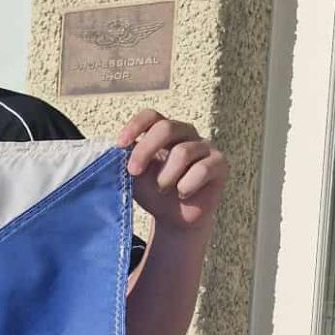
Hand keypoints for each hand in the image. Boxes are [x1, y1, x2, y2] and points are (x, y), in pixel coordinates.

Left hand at [116, 109, 226, 231]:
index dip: (135, 126)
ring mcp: (205, 147)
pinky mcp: (220, 164)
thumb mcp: (135, 176)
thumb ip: (126, 160)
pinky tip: (183, 194)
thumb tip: (114, 150)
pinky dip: (186, 185)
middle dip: (145, 151)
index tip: (120, 145)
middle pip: (166, 128)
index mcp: (163, 132)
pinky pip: (202, 169)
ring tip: (162, 189)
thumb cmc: (153, 192)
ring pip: (183, 152)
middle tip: (133, 172)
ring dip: (166, 176)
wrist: (176, 218)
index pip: (151, 116)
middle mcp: (185, 134)